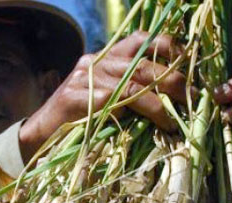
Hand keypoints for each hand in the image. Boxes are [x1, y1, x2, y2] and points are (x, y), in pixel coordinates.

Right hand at [19, 31, 188, 159]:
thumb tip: (173, 97)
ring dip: (157, 104)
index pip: (141, 40)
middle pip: (142, 65)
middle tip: (191, 99)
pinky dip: (130, 113)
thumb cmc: (80, 118)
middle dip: (172, 81)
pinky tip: (141, 126)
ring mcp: (84, 78)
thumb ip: (132, 91)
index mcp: (106, 57)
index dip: (168, 47)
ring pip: (131, 85)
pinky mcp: (74, 97)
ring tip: (171, 121)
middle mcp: (96, 61)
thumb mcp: (108, 99)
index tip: (187, 62)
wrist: (40, 133)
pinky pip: (109, 101)